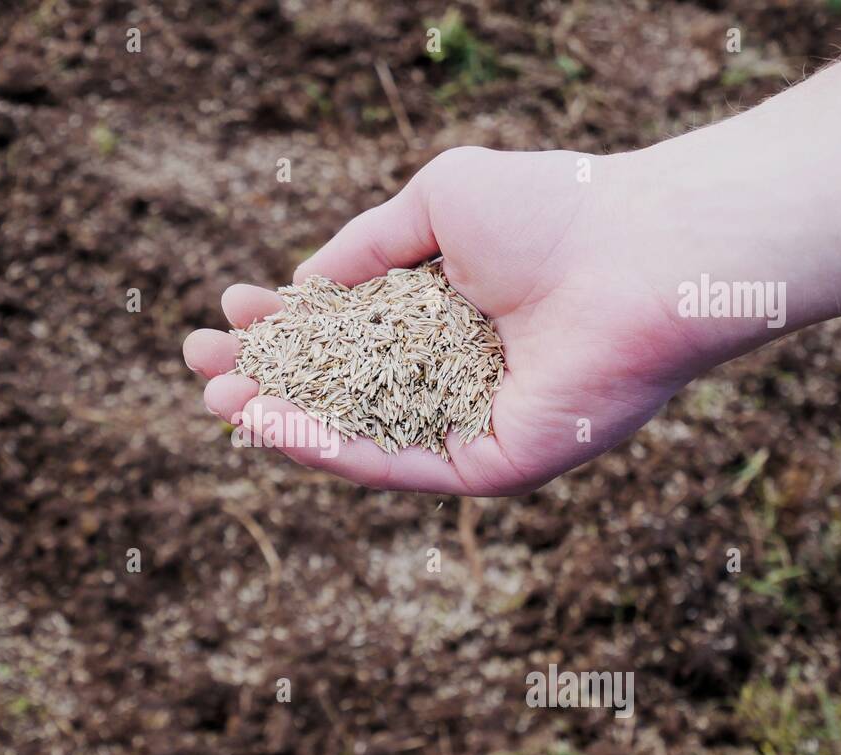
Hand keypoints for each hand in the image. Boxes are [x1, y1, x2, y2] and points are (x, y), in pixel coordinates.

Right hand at [184, 146, 696, 494]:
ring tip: (219, 404)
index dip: (282, 325)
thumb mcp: (434, 204)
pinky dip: (332, 450)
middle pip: (339, 388)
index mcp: (440, 312)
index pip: (343, 329)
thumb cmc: (552, 210)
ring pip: (357, 433)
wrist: (641, 254)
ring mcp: (468, 422)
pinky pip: (397, 464)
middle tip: (200, 368)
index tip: (229, 312)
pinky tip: (276, 427)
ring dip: (282, 422)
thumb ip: (363, 247)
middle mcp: (450, 372)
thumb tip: (300, 286)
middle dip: (266, 378)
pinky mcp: (489, 464)